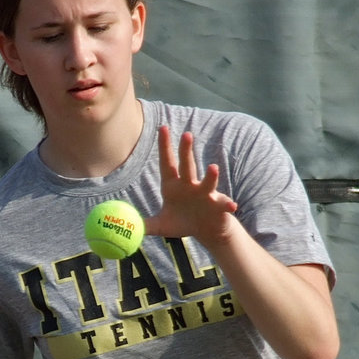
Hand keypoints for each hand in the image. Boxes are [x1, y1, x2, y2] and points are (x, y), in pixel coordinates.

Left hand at [144, 126, 237, 247]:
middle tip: (186, 135)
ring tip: (213, 168)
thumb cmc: (183, 223)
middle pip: (188, 166)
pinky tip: (231, 205)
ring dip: (210, 176)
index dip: (165, 146)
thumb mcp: (161, 225)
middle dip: (187, 151)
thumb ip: (145, 224)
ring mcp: (205, 194)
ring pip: (208, 183)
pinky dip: (227, 204)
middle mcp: (190, 186)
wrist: (205, 230)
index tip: (162, 127)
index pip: (168, 163)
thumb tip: (126, 226)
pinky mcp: (218, 206)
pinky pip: (223, 204)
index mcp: (174, 186)